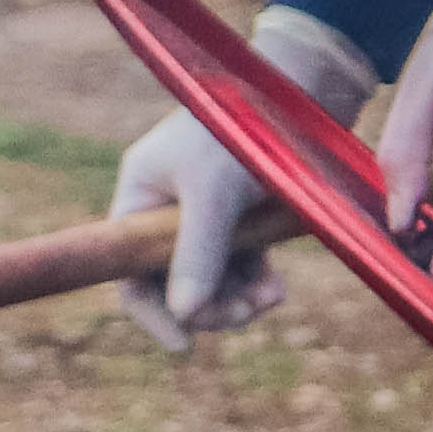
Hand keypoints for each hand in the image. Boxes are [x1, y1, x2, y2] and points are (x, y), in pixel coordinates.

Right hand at [112, 7, 376, 348]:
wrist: (304, 87)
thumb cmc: (246, 129)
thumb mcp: (215, 192)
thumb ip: (198, 254)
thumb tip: (187, 318)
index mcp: (141, 193)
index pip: (127, 270)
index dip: (152, 312)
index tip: (184, 344)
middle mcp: (167, 207)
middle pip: (174, 284)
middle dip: (211, 306)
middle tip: (248, 312)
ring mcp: (207, 214)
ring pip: (213, 281)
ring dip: (239, 299)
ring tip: (272, 298)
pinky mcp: (245, 215)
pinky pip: (242, 268)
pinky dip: (257, 282)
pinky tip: (277, 286)